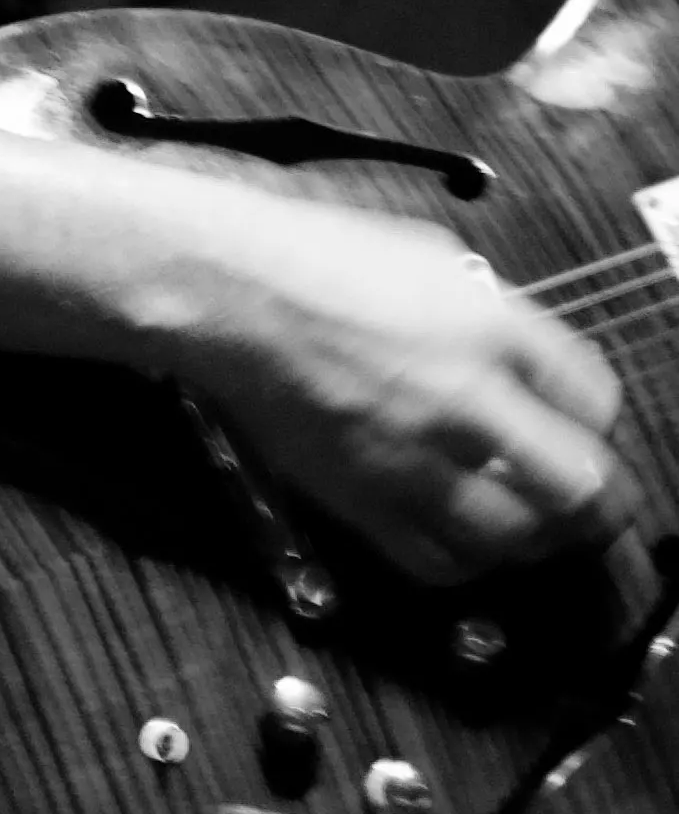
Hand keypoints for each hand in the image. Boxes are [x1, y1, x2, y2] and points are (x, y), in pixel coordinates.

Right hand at [169, 192, 630, 584]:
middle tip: (590, 500)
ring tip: (534, 526)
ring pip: (515, 537)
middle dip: (595, 499)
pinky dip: (464, 561)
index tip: (583, 422)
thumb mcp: (424, 252)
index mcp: (485, 326)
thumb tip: (524, 358)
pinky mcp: (357, 493)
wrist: (216, 285)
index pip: (592, 396)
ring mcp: (408, 454)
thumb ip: (489, 313)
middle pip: (576, 484)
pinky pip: (435, 560)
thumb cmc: (304, 253)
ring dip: (538, 537)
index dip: (597, 417)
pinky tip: (461, 540)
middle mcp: (460, 397)